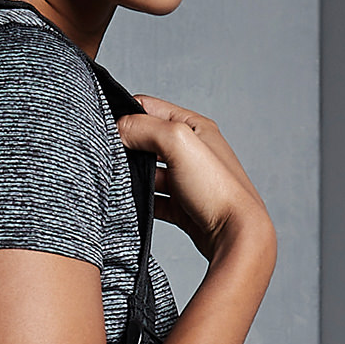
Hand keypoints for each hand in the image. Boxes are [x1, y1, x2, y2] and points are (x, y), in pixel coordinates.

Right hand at [116, 95, 273, 263]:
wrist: (235, 235)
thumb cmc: (217, 189)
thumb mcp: (178, 142)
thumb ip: (143, 127)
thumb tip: (117, 128)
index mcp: (194, 127)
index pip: (148, 107)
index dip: (126, 114)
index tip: (109, 131)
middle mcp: (191, 150)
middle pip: (144, 139)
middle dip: (125, 146)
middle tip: (111, 158)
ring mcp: (185, 178)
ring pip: (146, 170)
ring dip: (131, 175)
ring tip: (118, 181)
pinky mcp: (180, 205)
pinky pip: (152, 198)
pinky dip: (139, 200)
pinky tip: (130, 203)